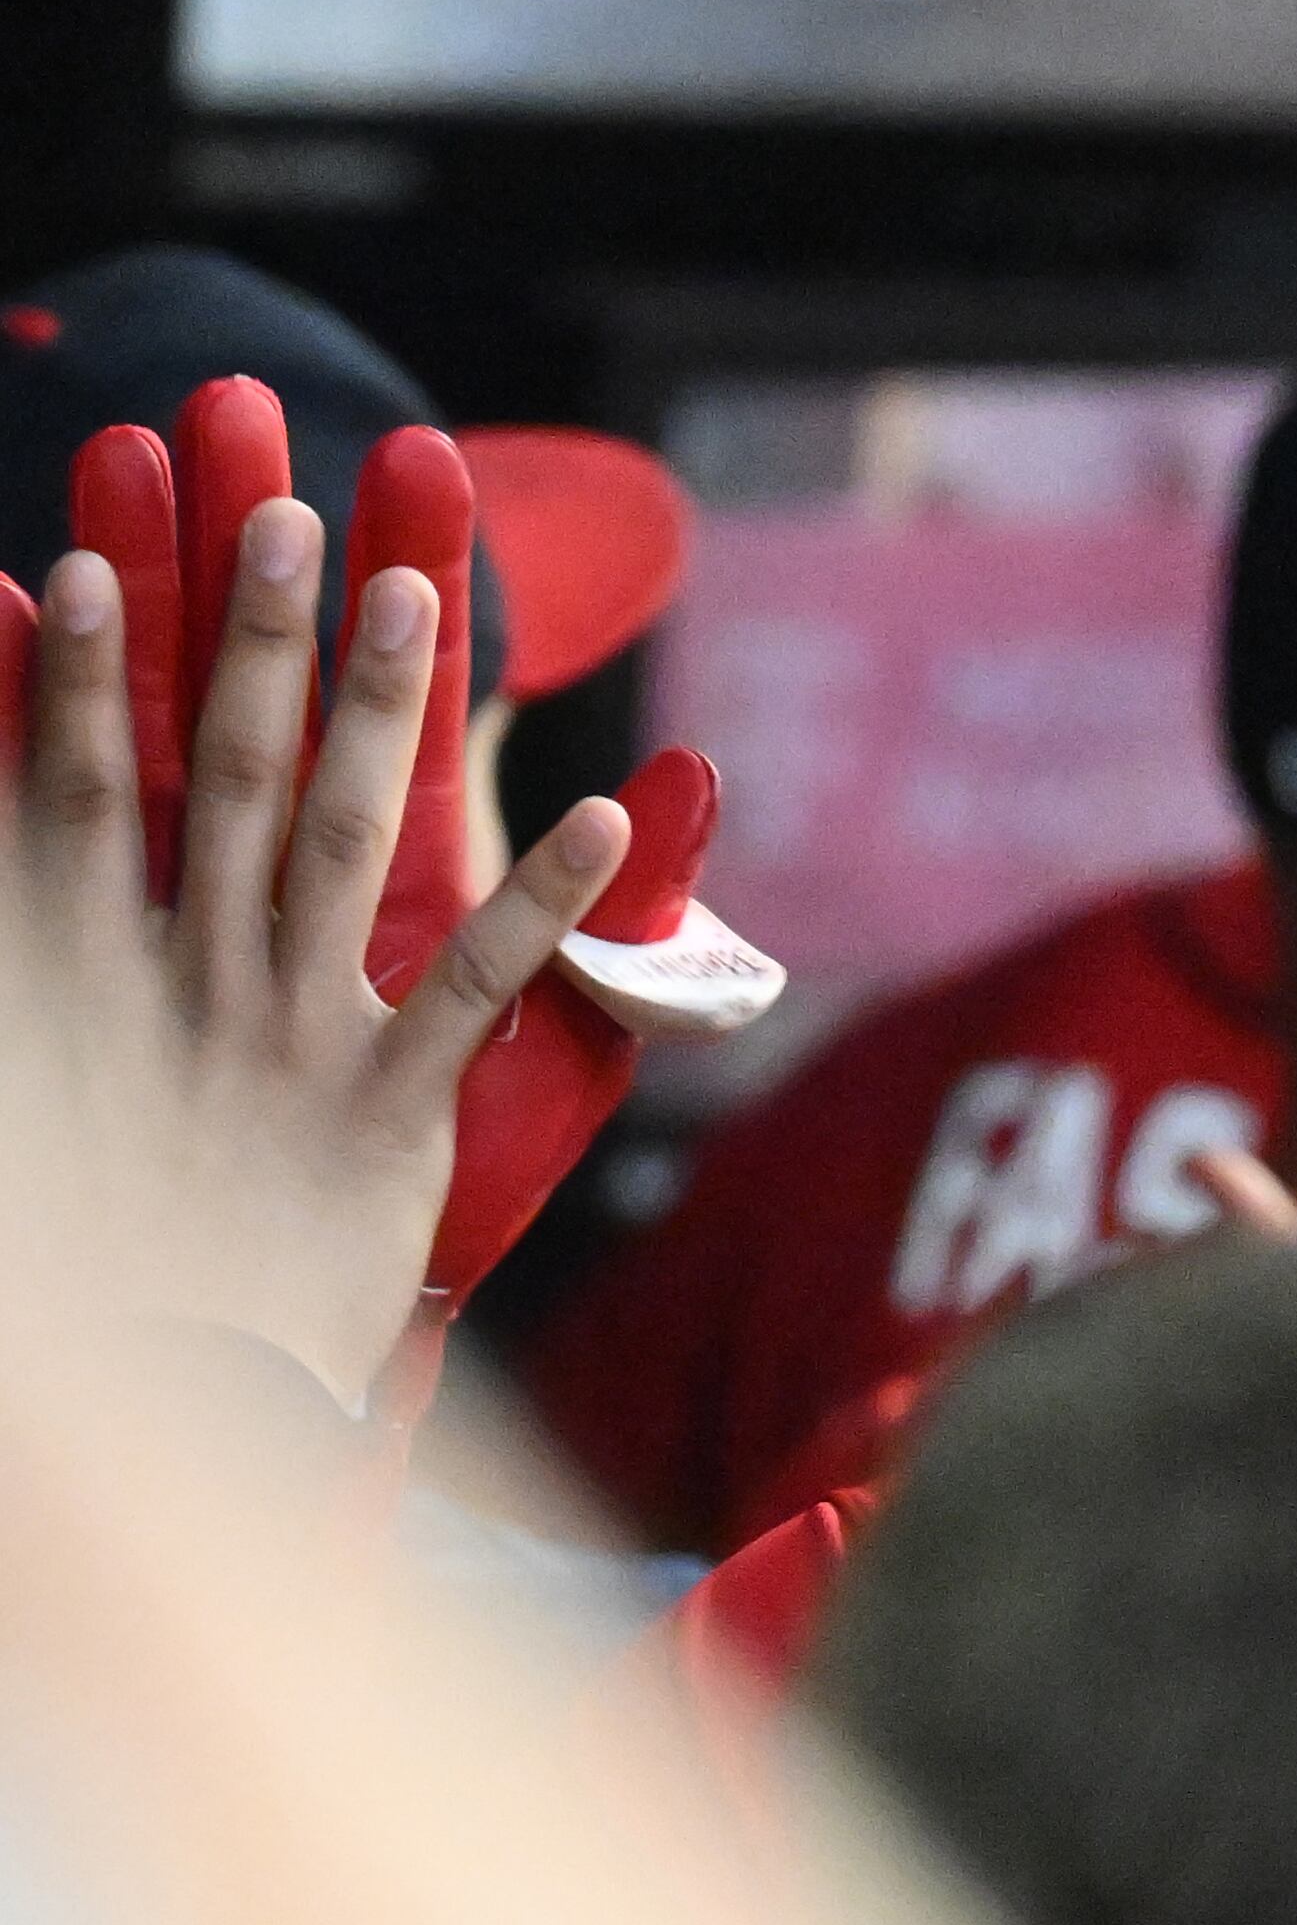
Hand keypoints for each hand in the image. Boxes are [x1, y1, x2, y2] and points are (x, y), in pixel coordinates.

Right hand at [0, 510, 624, 1405]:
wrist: (153, 1418)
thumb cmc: (90, 1264)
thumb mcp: (49, 1101)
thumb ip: (53, 948)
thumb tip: (46, 848)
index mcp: (75, 990)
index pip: (70, 800)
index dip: (82, 683)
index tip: (94, 561)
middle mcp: (180, 993)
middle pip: (218, 783)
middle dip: (250, 643)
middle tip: (276, 506)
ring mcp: (286, 1046)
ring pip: (342, 843)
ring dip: (381, 711)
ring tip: (417, 591)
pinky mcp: (387, 1116)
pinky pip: (478, 987)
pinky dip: (553, 902)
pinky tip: (612, 814)